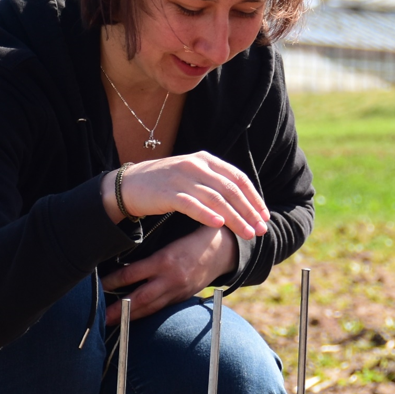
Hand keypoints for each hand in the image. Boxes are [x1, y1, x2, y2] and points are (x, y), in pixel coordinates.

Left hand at [102, 229, 225, 322]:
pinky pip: (161, 308)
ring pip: (149, 308)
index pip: (131, 275)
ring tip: (111, 323)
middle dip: (118, 310)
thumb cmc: (192, 239)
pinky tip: (133, 318)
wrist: (223, 250)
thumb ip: (149, 253)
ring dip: (129, 317)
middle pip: (139, 299)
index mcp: (164, 260)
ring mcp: (177, 291)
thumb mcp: (170, 241)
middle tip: (100, 318)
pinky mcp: (183, 298)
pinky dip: (146, 314)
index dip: (112, 282)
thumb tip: (120, 261)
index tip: (98, 285)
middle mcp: (170, 279)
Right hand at [106, 150, 274, 237]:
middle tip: (261, 229)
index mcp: (206, 160)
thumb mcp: (193, 176)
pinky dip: (206, 214)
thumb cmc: (166, 184)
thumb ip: (215, 184)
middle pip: (230, 190)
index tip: (264, 216)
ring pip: (215, 199)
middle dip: (249, 211)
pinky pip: (191, 204)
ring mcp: (182, 177)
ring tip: (247, 233)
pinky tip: (219, 225)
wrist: (130, 184)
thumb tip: (244, 203)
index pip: (238, 178)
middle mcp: (196, 165)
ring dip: (235, 218)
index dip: (254, 198)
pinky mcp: (167, 192)